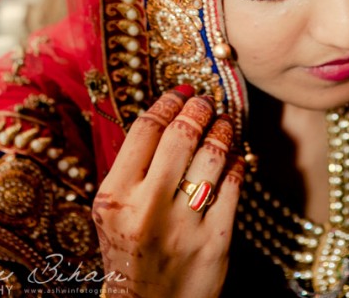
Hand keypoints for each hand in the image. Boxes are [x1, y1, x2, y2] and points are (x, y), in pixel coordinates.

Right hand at [92, 88, 243, 297]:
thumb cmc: (128, 255)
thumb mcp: (111, 212)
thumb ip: (130, 168)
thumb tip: (163, 116)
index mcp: (115, 197)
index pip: (144, 130)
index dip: (166, 103)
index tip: (178, 93)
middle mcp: (148, 208)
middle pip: (181, 135)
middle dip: (197, 109)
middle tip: (204, 101)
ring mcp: (184, 226)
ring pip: (211, 156)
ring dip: (221, 129)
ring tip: (223, 121)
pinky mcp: (215, 243)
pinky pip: (233, 186)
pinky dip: (237, 162)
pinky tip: (235, 155)